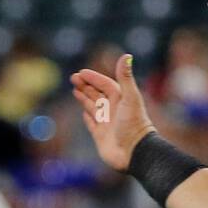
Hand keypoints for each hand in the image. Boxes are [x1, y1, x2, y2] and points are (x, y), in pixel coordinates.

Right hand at [70, 54, 156, 171]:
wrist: (134, 152)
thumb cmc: (134, 124)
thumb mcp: (130, 98)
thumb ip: (126, 77)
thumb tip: (127, 55)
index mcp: (121, 100)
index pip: (105, 85)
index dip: (94, 78)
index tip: (81, 72)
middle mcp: (114, 110)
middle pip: (97, 94)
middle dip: (86, 85)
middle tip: (73, 78)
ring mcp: (107, 123)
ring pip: (93, 107)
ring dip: (84, 98)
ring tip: (74, 89)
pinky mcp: (101, 136)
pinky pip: (92, 124)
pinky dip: (87, 117)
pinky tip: (83, 112)